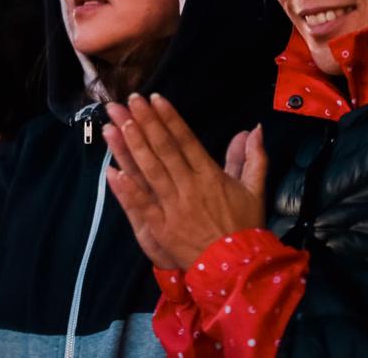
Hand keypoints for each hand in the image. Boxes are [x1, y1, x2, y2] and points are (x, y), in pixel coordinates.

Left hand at [103, 94, 264, 269]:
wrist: (236, 268)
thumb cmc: (244, 227)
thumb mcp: (255, 190)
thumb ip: (253, 158)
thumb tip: (254, 129)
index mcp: (210, 175)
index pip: (185, 140)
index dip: (168, 118)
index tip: (154, 98)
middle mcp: (189, 187)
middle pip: (162, 149)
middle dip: (144, 122)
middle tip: (127, 101)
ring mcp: (172, 207)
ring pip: (148, 171)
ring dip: (130, 146)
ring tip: (115, 124)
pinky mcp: (160, 227)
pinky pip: (141, 205)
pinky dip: (126, 189)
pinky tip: (112, 171)